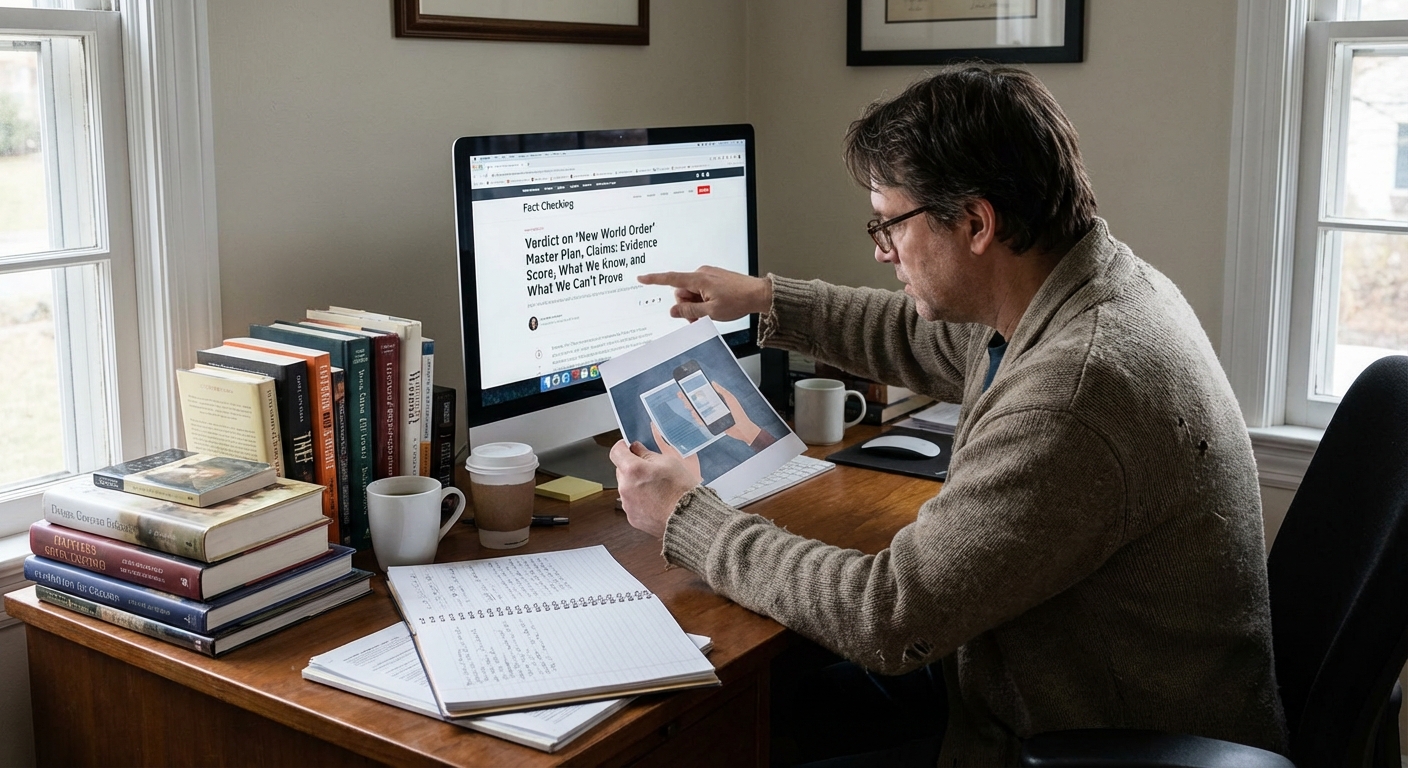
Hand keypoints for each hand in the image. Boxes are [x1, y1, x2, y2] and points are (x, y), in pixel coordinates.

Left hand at [609, 425, 702, 538]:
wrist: (689, 518)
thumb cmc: (682, 490)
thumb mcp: (669, 462)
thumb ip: (647, 454)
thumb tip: (636, 449)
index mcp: (633, 470)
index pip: (616, 452)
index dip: (622, 447)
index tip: (628, 448)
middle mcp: (625, 488)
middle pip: (621, 470)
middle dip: (632, 468)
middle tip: (652, 471)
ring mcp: (627, 505)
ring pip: (626, 487)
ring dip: (636, 485)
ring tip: (658, 489)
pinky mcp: (632, 518)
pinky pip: (632, 503)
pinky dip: (640, 500)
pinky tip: (657, 501)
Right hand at [637, 266, 771, 321]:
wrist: (758, 294)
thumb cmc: (738, 300)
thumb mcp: (711, 312)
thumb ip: (689, 311)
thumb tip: (673, 311)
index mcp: (698, 279)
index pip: (670, 279)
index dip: (653, 280)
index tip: (641, 278)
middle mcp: (701, 274)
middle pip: (681, 293)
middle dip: (686, 307)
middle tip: (699, 318)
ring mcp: (708, 276)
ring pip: (691, 293)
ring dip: (695, 306)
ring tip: (710, 314)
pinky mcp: (713, 279)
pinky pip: (700, 291)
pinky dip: (702, 301)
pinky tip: (714, 307)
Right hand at [675, 381, 760, 444]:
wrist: (742, 428)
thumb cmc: (738, 413)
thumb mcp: (730, 399)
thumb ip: (721, 391)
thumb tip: (712, 383)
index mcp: (715, 399)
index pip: (701, 394)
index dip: (692, 392)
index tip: (684, 390)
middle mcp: (711, 406)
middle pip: (696, 403)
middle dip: (689, 401)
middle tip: (684, 400)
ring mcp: (710, 415)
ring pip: (697, 412)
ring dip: (693, 412)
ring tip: (694, 411)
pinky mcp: (710, 423)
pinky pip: (701, 421)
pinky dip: (699, 420)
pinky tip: (699, 419)